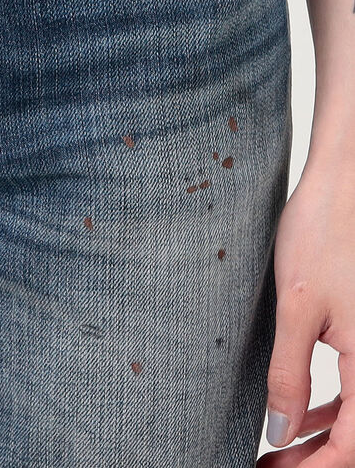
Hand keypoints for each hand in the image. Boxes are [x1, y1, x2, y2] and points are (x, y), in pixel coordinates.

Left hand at [257, 159, 354, 466]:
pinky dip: (330, 407)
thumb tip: (279, 432)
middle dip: (317, 460)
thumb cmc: (324, 236)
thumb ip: (289, 374)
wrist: (345, 185)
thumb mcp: (298, 308)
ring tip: (280, 449)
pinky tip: (298, 412)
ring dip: (322, 437)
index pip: (354, 447)